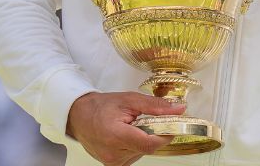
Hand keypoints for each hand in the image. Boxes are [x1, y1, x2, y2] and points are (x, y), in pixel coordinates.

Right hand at [66, 91, 186, 165]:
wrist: (80, 117)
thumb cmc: (102, 107)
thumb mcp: (129, 100)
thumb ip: (155, 106)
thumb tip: (179, 110)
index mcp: (116, 135)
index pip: (150, 143)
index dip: (165, 134)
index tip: (171, 123)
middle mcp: (114, 153)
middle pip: (148, 147)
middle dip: (153, 132)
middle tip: (145, 119)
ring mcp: (113, 162)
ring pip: (142, 151)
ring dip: (143, 138)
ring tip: (131, 126)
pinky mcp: (114, 165)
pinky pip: (135, 155)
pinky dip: (136, 144)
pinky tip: (127, 135)